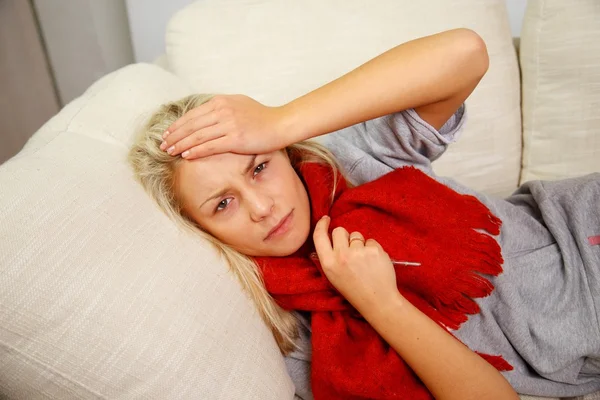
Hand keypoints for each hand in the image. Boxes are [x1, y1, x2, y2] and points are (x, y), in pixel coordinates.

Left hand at [160, 95, 293, 158]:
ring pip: (197, 135)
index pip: (193, 114)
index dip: (178, 125)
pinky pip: (210, 146)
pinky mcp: (236, 138)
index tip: (168, 134)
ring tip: (170, 152)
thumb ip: (221, 108)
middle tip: (163, 145)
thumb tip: (205, 115)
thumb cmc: (262, 117)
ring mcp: (229, 124)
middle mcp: (223, 110)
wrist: (281, 124)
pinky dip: (196, 150)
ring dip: (181, 144)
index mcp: (221, 101)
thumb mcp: (238, 105)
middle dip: (175, 136)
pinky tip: (186, 155)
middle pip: (191, 124)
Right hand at [313, 216, 401, 314]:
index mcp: (328, 263)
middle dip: (344, 236)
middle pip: (339, 231)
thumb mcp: (332, 276)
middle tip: (350, 251)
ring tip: (363, 261)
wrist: (377, 301)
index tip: (326, 219)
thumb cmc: (354, 289)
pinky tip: (373, 262)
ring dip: (359, 243)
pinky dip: (372, 248)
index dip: (321, 225)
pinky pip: (371, 240)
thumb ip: (328, 257)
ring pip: (356, 235)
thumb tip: (327, 237)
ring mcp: (359, 252)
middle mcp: (342, 255)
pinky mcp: (374, 250)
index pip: (319, 236)